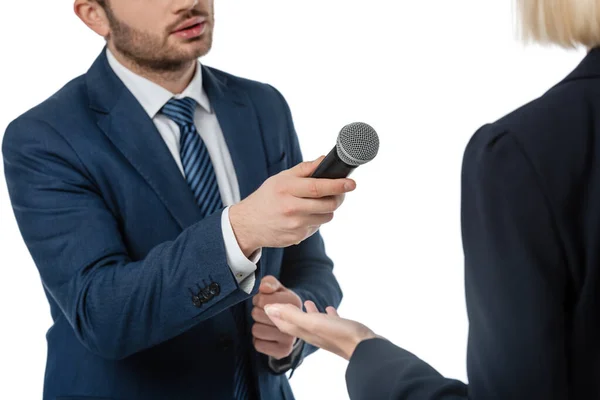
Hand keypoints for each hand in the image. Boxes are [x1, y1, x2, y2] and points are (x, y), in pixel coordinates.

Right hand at [229, 156, 355, 256]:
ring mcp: (295, 226)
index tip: (351, 183)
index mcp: (286, 190)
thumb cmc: (266, 198)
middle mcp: (291, 209)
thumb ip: (304, 169)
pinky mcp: (297, 237)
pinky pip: (317, 227)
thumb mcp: (280, 179)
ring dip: (327, 209)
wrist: (248, 225)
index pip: (318, 187)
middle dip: (339, 197)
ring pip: (326, 217)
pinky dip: (316, 220)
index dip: (338, 185)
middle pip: (328, 204)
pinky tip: (304, 216)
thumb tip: (325, 160)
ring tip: (317, 203)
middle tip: (340, 191)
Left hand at [251, 276, 302, 359]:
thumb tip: (264, 288)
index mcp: (294, 301)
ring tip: (267, 324)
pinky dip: (259, 340)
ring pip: (256, 330)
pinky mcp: (284, 351)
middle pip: (256, 314)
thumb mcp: (276, 289)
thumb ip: (269, 282)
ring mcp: (290, 338)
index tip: (264, 300)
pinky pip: (258, 344)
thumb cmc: (280, 303)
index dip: (259, 299)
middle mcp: (295, 321)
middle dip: (257, 311)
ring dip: (258, 326)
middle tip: (266, 312)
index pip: (262, 300)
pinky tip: (268, 335)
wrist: (292, 324)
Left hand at [264, 300, 378, 360]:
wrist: (366, 348)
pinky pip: (330, 321)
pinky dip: (327, 314)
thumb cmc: (339, 334)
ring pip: (313, 321)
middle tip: (281, 302)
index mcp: (305, 331)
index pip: (283, 323)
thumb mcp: (312, 322)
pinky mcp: (341, 330)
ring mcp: (328, 332)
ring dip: (307, 312)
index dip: (273, 313)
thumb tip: (268, 309)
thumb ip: (291, 315)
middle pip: (296, 322)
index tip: (265, 303)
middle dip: (287, 312)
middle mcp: (315, 332)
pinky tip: (330, 309)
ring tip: (306, 302)